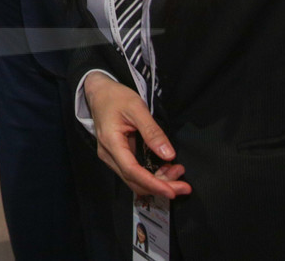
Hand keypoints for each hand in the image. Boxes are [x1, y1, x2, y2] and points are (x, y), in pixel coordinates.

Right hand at [83, 72, 190, 199]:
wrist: (100, 93)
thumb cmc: (116, 97)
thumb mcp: (137, 108)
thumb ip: (152, 132)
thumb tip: (169, 155)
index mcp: (111, 142)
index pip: (132, 171)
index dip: (153, 184)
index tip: (173, 191)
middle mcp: (108, 155)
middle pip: (134, 181)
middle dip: (160, 187)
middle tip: (184, 186)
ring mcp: (111, 157)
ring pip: (135, 180)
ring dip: (157, 182)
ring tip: (177, 172)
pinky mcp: (117, 157)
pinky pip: (134, 173)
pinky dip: (151, 175)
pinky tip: (166, 168)